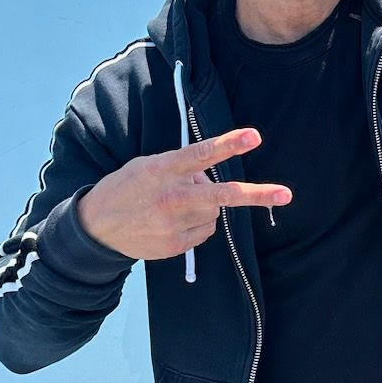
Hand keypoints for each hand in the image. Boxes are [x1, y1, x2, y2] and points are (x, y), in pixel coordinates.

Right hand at [76, 129, 290, 259]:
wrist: (96, 228)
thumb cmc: (126, 189)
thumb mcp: (147, 166)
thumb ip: (180, 167)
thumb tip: (209, 176)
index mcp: (163, 169)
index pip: (201, 154)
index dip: (229, 144)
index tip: (254, 136)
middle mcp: (172, 197)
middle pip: (222, 194)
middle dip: (256, 194)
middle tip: (285, 194)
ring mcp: (174, 224)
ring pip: (214, 212)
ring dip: (207, 206)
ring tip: (178, 204)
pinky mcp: (175, 246)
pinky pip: (204, 232)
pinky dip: (197, 225)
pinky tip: (173, 222)